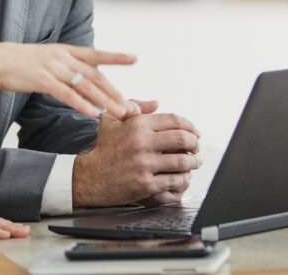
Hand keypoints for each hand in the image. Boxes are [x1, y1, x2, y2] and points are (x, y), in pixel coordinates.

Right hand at [0, 42, 134, 118]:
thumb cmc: (16, 63)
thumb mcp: (44, 58)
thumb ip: (61, 64)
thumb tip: (76, 74)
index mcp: (64, 50)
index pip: (95, 54)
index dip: (115, 56)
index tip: (134, 58)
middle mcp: (63, 57)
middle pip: (95, 75)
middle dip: (114, 91)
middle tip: (131, 105)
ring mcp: (53, 68)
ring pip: (86, 86)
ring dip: (105, 101)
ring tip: (120, 113)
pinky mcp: (43, 79)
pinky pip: (67, 94)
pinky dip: (82, 104)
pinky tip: (93, 114)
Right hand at [72, 108, 201, 207]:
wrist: (89, 176)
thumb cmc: (102, 147)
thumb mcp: (112, 119)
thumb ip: (133, 105)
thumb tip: (157, 103)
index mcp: (137, 124)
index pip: (174, 120)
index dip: (190, 125)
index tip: (195, 132)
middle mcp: (142, 142)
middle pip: (182, 139)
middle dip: (195, 143)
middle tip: (197, 146)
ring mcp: (144, 164)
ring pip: (182, 161)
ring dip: (194, 161)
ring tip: (196, 161)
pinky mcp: (146, 184)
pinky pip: (174, 180)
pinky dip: (184, 178)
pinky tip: (185, 176)